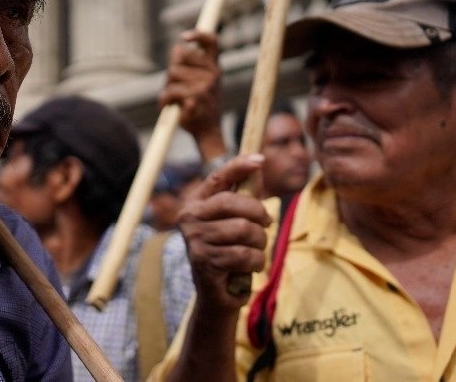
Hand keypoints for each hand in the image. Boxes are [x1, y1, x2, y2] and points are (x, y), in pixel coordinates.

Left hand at [159, 30, 224, 157]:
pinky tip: (168, 107)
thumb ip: (188, 65)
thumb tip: (176, 48)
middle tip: (173, 85)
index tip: (183, 37)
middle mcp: (213, 74)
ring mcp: (205, 86)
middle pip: (180, 56)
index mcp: (215, 68)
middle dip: (171, 71)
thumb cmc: (201, 107)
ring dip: (166, 87)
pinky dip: (164, 101)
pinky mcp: (195, 98)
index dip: (198, 34)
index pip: (212, 42)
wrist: (209, 133)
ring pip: (172, 74)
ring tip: (172, 99)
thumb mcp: (200, 83)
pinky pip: (169, 92)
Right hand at [177, 155, 270, 312]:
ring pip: (244, 230)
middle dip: (259, 214)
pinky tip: (251, 266)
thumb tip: (258, 164)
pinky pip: (244, 254)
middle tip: (266, 225)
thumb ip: (243, 196)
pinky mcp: (204, 261)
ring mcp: (194, 239)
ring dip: (260, 243)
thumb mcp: (235, 222)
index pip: (217, 178)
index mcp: (196, 203)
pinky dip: (257, 262)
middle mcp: (189, 217)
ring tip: (256, 251)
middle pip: (234, 202)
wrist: (216, 296)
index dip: (238, 166)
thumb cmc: (229, 253)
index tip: (260, 159)